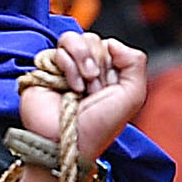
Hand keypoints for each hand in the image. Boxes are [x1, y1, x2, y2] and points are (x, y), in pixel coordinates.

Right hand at [15, 31, 152, 181]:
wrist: (67, 143)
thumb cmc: (97, 127)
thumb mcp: (132, 96)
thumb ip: (136, 62)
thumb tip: (112, 42)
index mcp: (107, 74)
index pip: (110, 46)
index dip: (112, 63)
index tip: (109, 88)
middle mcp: (85, 69)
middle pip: (93, 40)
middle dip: (98, 65)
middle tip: (94, 91)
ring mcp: (64, 68)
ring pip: (74, 39)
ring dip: (83, 61)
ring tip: (82, 86)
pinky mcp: (45, 68)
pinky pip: (58, 49)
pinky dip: (68, 67)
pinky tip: (69, 88)